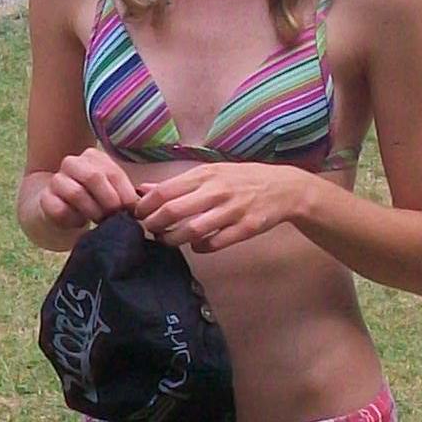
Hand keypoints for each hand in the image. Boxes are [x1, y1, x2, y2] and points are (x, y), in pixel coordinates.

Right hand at [34, 146, 143, 237]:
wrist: (59, 210)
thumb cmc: (93, 201)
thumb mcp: (110, 193)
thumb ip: (124, 195)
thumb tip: (139, 206)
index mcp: (92, 157)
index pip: (113, 172)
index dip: (125, 194)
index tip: (131, 211)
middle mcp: (72, 163)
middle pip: (94, 178)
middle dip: (109, 201)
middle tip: (114, 216)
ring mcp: (56, 180)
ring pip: (76, 193)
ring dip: (93, 211)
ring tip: (99, 221)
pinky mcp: (45, 199)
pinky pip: (61, 210)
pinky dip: (74, 220)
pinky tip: (79, 223)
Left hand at [133, 163, 310, 253]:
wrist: (283, 188)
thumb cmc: (241, 179)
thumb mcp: (210, 173)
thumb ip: (177, 183)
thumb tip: (143, 190)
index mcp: (205, 175)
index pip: (165, 191)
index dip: (145, 206)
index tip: (137, 215)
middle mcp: (217, 191)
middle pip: (173, 211)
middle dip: (153, 224)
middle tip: (148, 230)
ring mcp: (232, 210)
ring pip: (192, 231)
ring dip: (173, 240)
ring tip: (167, 240)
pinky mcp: (245, 228)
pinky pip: (215, 244)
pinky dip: (200, 248)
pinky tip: (196, 245)